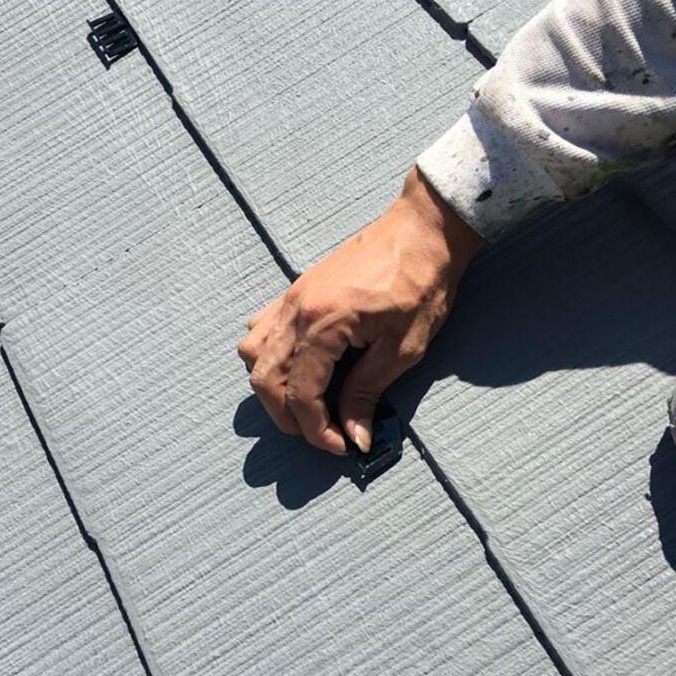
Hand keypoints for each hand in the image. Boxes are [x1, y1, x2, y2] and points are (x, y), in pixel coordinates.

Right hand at [238, 166, 482, 454]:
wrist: (422, 229)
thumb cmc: (422, 284)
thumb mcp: (403, 347)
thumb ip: (368, 391)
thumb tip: (354, 435)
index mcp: (323, 324)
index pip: (301, 394)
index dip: (316, 430)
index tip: (342, 446)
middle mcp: (296, 311)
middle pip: (265, 380)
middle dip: (287, 417)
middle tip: (319, 433)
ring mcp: (290, 298)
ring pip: (252, 354)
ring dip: (271, 388)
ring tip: (303, 402)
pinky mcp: (295, 290)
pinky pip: (260, 329)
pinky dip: (267, 356)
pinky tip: (296, 365)